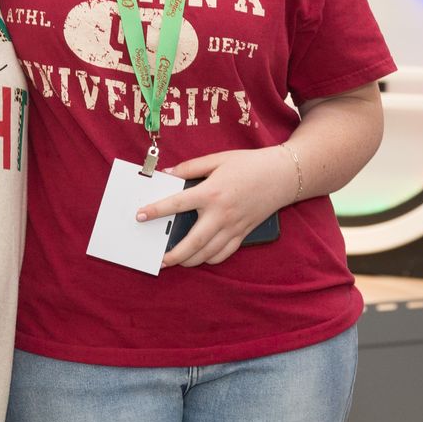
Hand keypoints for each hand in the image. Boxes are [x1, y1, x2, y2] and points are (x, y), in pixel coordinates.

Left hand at [142, 146, 295, 267]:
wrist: (282, 175)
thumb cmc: (249, 164)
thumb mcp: (218, 159)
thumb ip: (191, 167)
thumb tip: (168, 174)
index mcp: (211, 192)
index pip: (177, 204)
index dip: (156, 210)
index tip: (140, 215)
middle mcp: (221, 214)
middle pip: (192, 242)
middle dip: (174, 255)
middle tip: (160, 260)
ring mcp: (234, 227)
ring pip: (208, 253)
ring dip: (190, 261)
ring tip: (176, 262)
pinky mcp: (244, 233)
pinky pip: (225, 253)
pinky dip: (211, 259)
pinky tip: (202, 257)